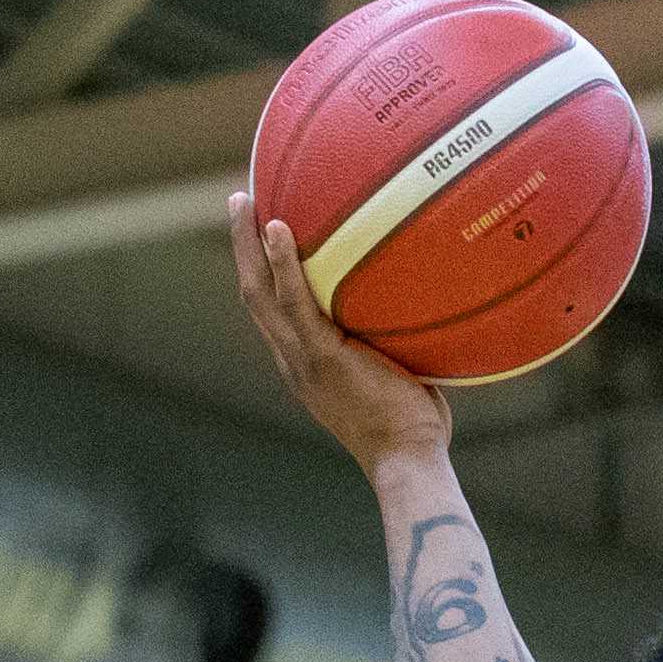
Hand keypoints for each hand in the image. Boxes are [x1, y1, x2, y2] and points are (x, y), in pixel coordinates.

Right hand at [226, 192, 453, 470]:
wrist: (407, 461)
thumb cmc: (413, 427)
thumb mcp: (396, 377)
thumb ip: (393, 344)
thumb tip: (424, 307)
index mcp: (305, 366)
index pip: (273, 313)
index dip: (263, 274)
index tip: (262, 238)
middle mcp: (294, 360)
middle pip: (253, 295)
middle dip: (241, 248)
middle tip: (239, 203)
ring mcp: (303, 359)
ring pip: (260, 293)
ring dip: (247, 244)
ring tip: (243, 200)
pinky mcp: (322, 357)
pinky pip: (295, 302)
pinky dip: (282, 264)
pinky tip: (277, 227)